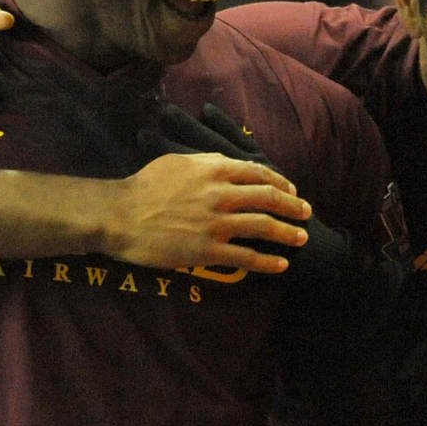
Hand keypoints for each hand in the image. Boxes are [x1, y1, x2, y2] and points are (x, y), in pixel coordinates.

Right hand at [146, 104, 370, 292]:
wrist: (119, 215)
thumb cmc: (145, 186)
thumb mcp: (178, 161)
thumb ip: (208, 160)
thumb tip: (229, 162)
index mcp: (215, 170)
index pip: (258, 174)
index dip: (280, 183)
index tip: (291, 190)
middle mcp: (221, 195)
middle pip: (268, 198)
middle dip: (292, 206)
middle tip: (307, 213)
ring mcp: (216, 224)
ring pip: (263, 227)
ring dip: (287, 232)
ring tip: (301, 238)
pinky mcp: (208, 251)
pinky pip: (246, 257)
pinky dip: (267, 261)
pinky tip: (281, 265)